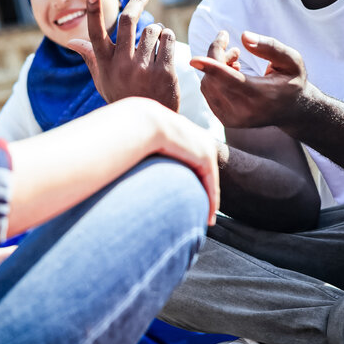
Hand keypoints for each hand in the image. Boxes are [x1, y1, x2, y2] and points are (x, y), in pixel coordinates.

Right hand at [68, 0, 179, 111]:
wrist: (150, 120)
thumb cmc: (123, 95)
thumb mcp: (103, 79)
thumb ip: (91, 57)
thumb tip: (72, 41)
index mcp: (105, 64)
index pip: (96, 34)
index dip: (93, 12)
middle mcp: (123, 65)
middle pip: (128, 20)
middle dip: (137, 1)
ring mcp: (144, 68)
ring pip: (152, 29)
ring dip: (156, 29)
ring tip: (156, 40)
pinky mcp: (164, 71)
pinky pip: (167, 39)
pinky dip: (167, 37)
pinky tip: (165, 45)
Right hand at [134, 98, 220, 224]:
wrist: (141, 123)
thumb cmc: (133, 135)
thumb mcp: (143, 143)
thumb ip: (146, 155)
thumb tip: (134, 171)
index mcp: (184, 133)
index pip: (193, 161)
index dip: (193, 181)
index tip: (189, 197)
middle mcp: (198, 138)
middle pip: (204, 171)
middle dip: (204, 192)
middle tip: (204, 214)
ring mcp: (204, 145)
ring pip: (209, 179)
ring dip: (209, 201)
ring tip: (206, 219)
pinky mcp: (205, 156)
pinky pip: (211, 184)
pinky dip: (210, 201)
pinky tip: (208, 217)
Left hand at [189, 30, 308, 128]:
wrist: (292, 110)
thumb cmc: (292, 80)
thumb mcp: (291, 60)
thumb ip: (270, 47)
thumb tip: (243, 36)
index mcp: (263, 97)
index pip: (232, 81)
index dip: (212, 68)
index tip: (194, 59)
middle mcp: (246, 112)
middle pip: (216, 79)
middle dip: (218, 56)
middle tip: (234, 48)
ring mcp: (233, 119)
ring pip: (208, 85)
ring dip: (215, 66)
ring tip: (236, 59)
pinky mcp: (225, 120)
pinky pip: (208, 93)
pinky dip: (214, 78)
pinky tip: (232, 72)